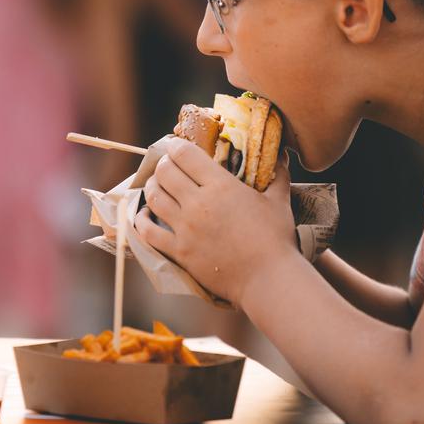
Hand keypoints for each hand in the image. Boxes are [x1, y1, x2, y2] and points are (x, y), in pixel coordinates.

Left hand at [135, 139, 295, 305]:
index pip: (185, 154)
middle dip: (164, 164)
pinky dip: (141, 220)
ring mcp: (185, 228)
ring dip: (152, 186)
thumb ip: (277, 174)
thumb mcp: (279, 200)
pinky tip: (143, 214)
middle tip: (168, 164)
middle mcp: (197, 203)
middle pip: (165, 172)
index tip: (177, 146)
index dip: (177, 146)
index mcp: (221, 185)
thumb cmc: (275, 237)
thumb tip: (282, 154)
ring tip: (157, 184)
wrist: (267, 277)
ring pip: (153, 198)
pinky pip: (149, 231)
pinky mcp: (179, 252)